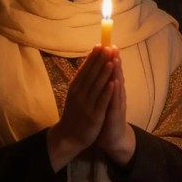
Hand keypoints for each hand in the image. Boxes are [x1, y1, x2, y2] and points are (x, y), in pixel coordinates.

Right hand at [47, 47, 114, 170]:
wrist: (68, 137)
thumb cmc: (75, 112)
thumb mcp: (75, 94)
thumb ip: (83, 79)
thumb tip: (89, 61)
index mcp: (75, 88)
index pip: (85, 69)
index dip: (93, 57)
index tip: (100, 44)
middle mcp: (80, 94)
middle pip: (91, 74)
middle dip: (100, 60)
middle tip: (108, 47)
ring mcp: (87, 105)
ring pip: (97, 86)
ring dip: (104, 73)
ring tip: (111, 60)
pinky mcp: (94, 115)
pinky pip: (101, 102)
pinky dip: (107, 92)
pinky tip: (113, 83)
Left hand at [96, 48, 135, 165]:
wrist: (113, 137)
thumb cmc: (107, 117)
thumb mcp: (104, 99)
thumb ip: (104, 86)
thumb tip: (100, 72)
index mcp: (112, 91)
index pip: (111, 72)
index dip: (110, 59)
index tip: (108, 45)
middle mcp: (117, 95)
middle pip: (116, 75)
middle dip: (114, 61)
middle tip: (113, 46)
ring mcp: (117, 104)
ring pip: (117, 85)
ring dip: (116, 72)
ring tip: (114, 59)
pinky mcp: (115, 114)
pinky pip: (115, 101)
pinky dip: (115, 91)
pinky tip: (115, 82)